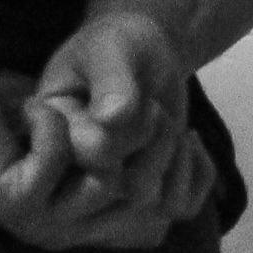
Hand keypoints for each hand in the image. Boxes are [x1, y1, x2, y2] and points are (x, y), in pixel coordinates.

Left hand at [0, 69, 183, 252]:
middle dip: (143, 139)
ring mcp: (43, 226)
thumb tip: (187, 150)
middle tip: (116, 99)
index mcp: (92, 222)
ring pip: (108, 183)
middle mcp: (72, 234)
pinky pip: (58, 163)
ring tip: (62, 104)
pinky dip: (50, 125)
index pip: (164, 216)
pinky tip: (32, 110)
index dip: (178, 169)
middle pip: (145, 197)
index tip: (171, 119)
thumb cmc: (14, 114)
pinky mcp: (14, 204)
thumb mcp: (87, 127)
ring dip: (91, 128)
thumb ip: (129, 143)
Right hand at [32, 11, 207, 222]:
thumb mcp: (110, 48)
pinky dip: (197, 172)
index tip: (130, 93)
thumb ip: (110, 80)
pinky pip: (181, 207)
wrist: (142, 55)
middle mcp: (77, 170)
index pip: (94, 156)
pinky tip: (187, 142)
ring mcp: (114, 187)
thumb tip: (114, 119)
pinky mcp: (150, 195)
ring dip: (174, 155)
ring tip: (164, 121)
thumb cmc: (117, 45)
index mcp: (56, 132)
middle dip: (155, 139)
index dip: (129, 129)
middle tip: (152, 106)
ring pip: (154, 202)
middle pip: (127, 187)